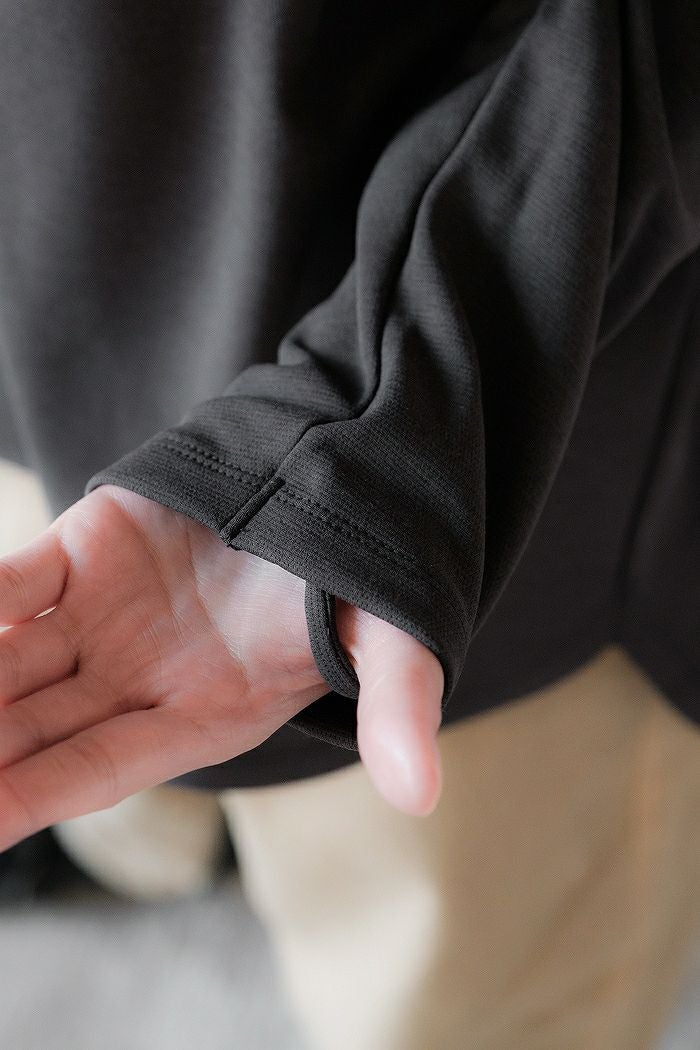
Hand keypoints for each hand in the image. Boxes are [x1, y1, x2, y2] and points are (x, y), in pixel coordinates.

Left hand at [0, 486, 443, 849]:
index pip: (100, 768)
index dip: (33, 795)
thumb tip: (421, 793)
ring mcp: (103, 614)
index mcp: (203, 717)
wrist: (330, 485)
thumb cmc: (360, 583)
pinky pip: (15, 578)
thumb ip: (397, 707)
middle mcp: (138, 679)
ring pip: (8, 660)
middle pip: (31, 727)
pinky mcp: (85, 548)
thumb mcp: (392, 642)